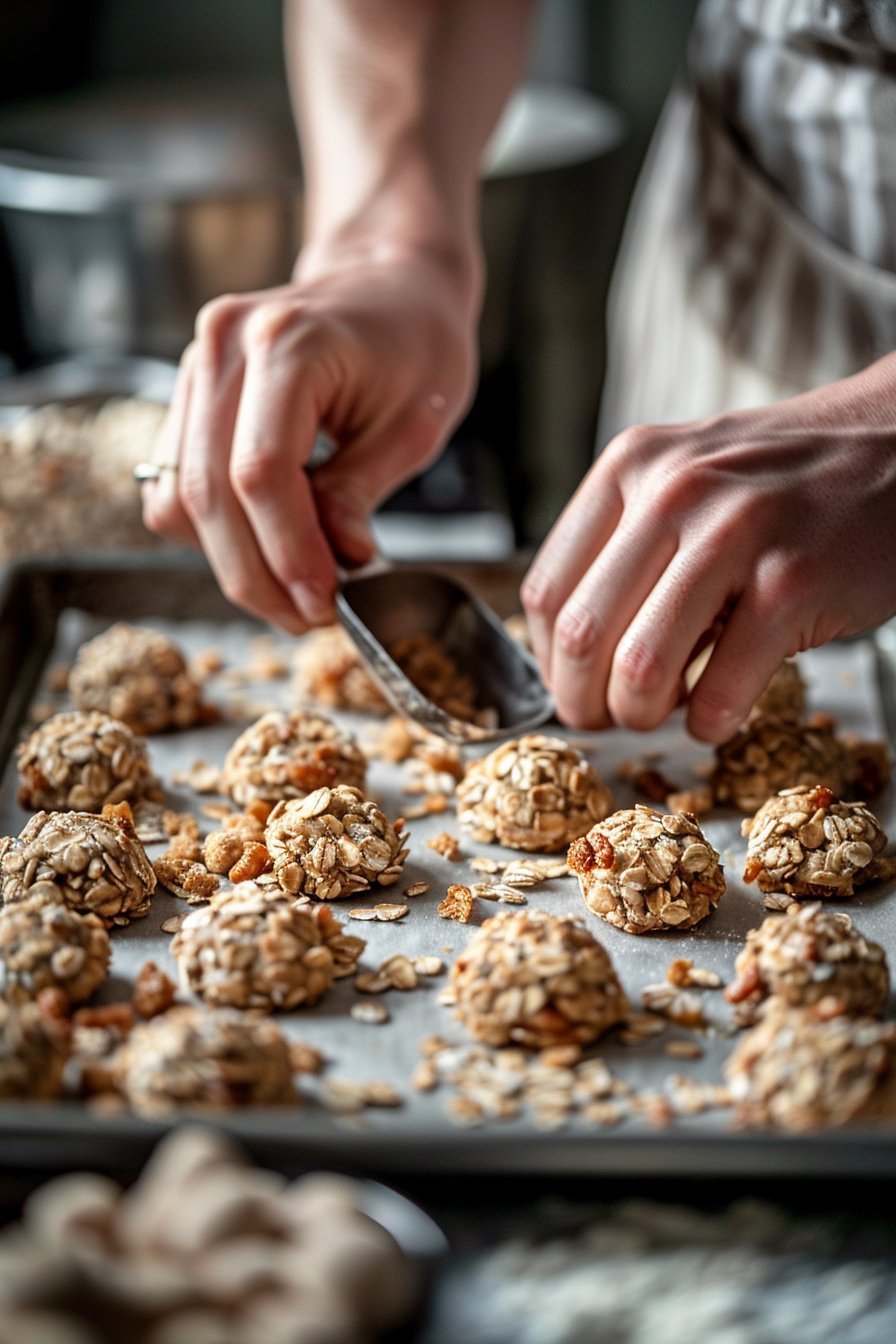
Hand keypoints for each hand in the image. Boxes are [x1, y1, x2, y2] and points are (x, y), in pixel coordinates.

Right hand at [141, 241, 478, 632]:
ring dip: (232, 561)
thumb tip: (334, 564)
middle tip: (308, 617)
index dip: (288, 553)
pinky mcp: (189, 390)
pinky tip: (271, 545)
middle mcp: (224, 347)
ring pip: (179, 496)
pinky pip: (176, 481)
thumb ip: (362, 493)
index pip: (261, 472)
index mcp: (288, 343)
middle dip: (257, 574)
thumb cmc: (416, 340)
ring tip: (295, 587)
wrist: (387, 278)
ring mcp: (196, 365)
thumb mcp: (415, 423)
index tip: (324, 603)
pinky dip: (216, 530)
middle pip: (207, 492)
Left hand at [521, 354, 895, 741]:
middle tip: (609, 719)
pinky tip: (720, 711)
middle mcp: (673, 491)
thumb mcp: (686, 479)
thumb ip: (625, 546)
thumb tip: (570, 656)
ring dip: (644, 716)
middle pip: (582, 636)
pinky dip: (710, 722)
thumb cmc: (785, 482)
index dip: (550, 663)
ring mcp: (736, 534)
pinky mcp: (795, 583)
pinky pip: (720, 691)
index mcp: (631, 467)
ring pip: (639, 668)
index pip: (547, 592)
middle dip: (586, 704)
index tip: (573, 686)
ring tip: (669, 712)